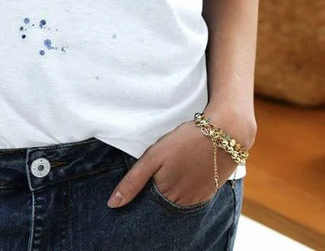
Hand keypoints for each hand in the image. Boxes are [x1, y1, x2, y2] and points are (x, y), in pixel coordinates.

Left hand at [107, 112, 253, 207]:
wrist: (225, 133)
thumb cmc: (186, 140)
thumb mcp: (154, 156)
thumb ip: (133, 180)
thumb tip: (113, 204)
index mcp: (165, 194)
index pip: (145, 202)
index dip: (141, 189)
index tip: (144, 174)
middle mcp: (181, 202)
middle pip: (160, 201)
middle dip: (155, 189)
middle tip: (163, 164)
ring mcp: (197, 199)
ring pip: (175, 199)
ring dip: (171, 188)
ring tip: (175, 165)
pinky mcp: (209, 193)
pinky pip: (190, 196)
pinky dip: (185, 186)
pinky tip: (186, 170)